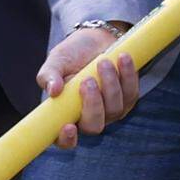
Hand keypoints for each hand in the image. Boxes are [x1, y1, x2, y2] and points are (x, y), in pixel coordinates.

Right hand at [41, 23, 140, 144]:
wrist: (95, 39)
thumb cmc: (71, 55)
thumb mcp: (55, 62)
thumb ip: (49, 76)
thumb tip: (53, 91)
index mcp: (65, 114)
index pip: (63, 140)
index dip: (66, 139)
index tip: (68, 126)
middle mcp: (88, 118)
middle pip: (94, 127)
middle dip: (93, 105)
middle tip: (87, 80)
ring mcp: (110, 111)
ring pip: (114, 109)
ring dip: (110, 84)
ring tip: (103, 61)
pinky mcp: (128, 98)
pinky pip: (131, 93)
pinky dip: (127, 75)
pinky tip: (121, 58)